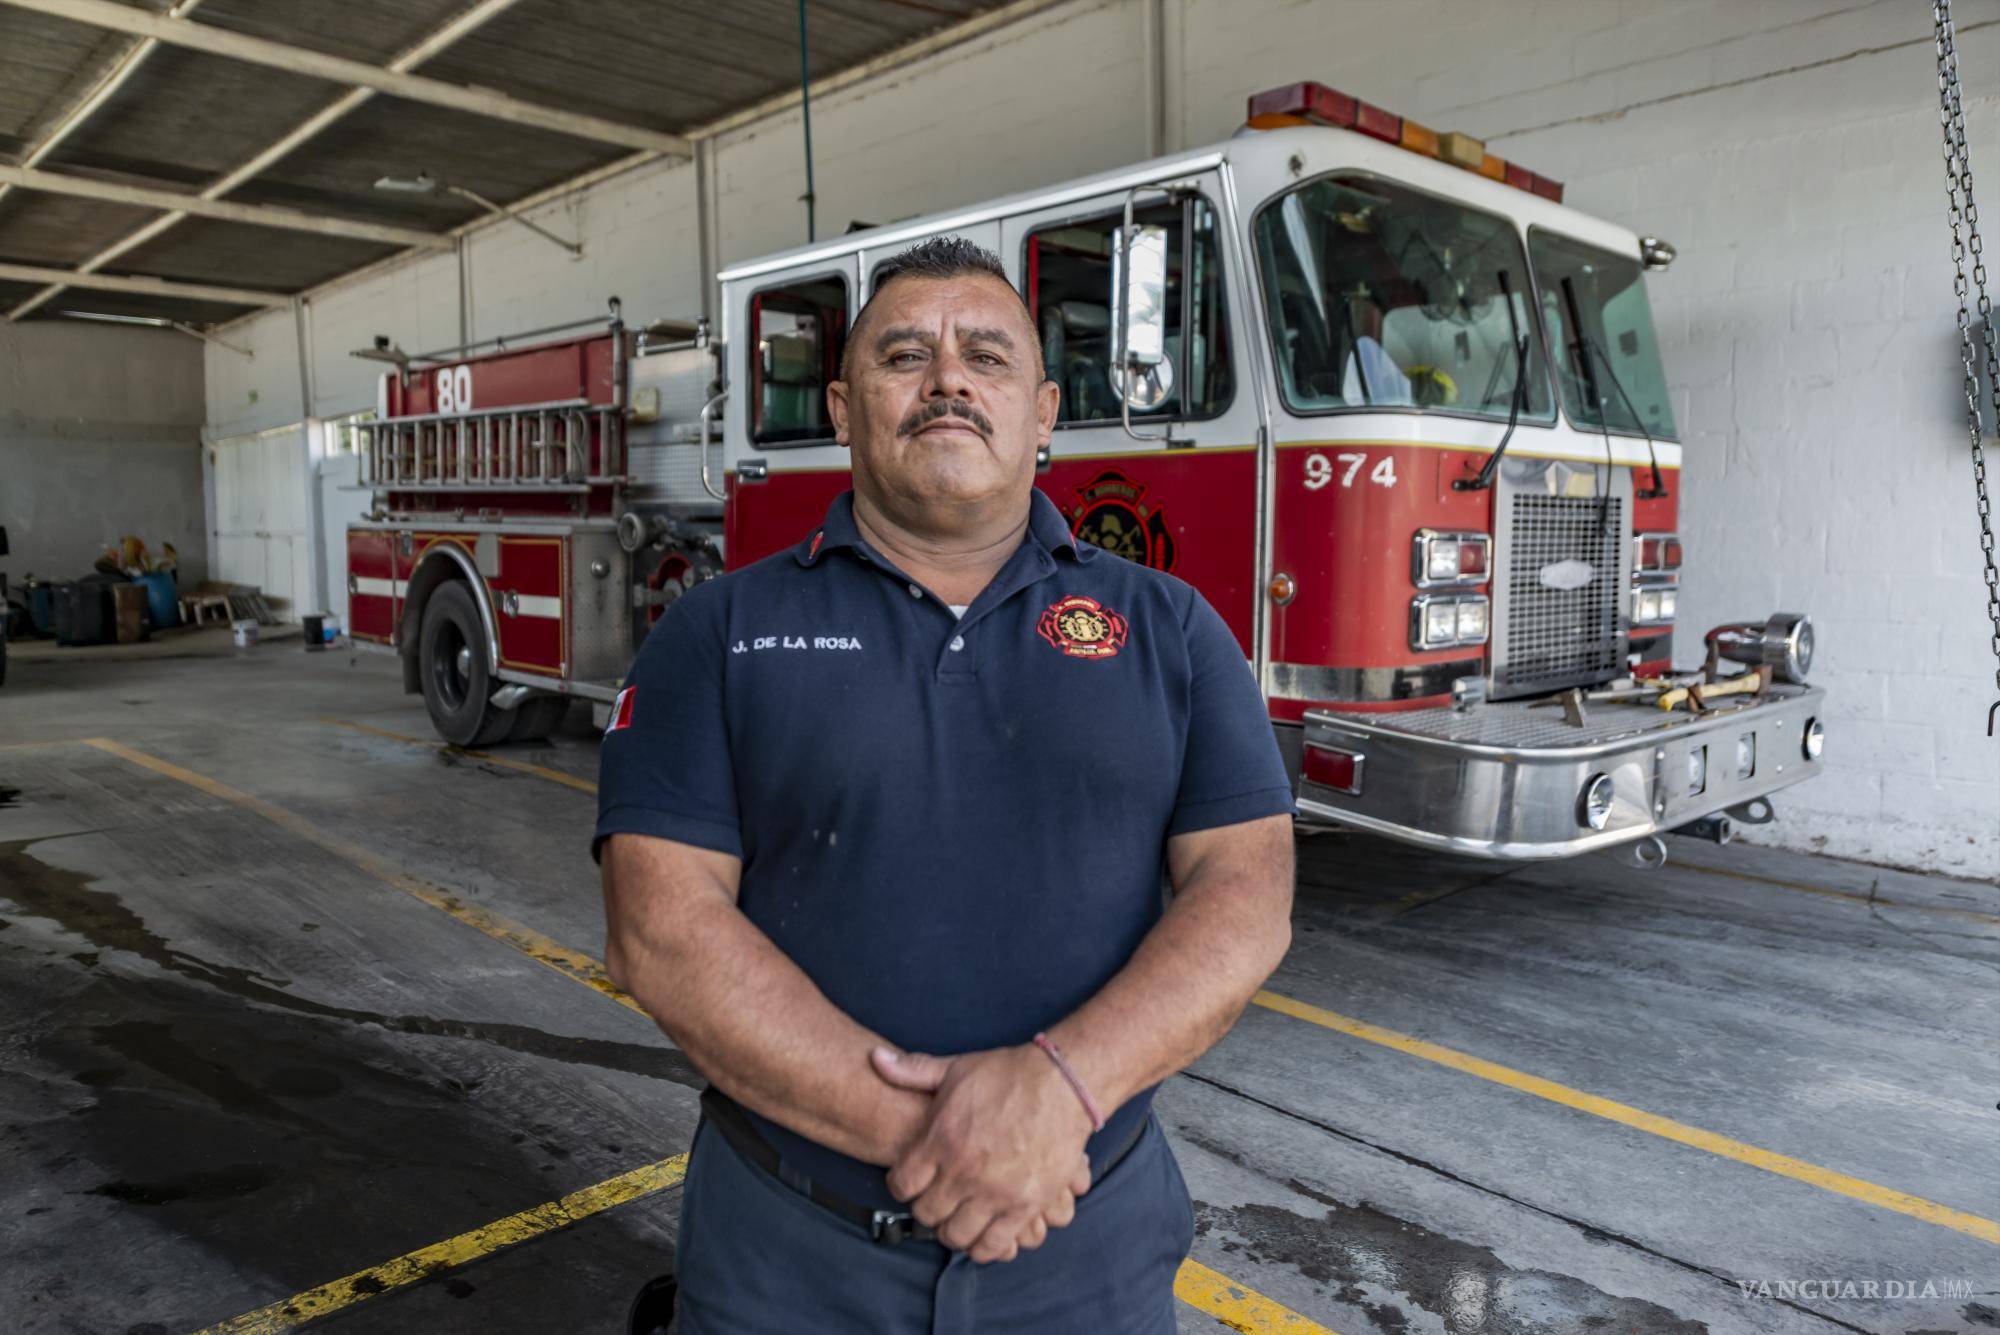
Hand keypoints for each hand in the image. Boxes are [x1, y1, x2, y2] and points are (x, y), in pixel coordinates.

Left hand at [872, 1044, 1094, 1262]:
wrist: (1063, 1084)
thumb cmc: (1008, 1074)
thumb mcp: (956, 1068)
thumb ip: (912, 1070)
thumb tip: (875, 1057)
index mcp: (941, 1140)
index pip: (902, 1186)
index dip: (903, 1185)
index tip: (913, 1182)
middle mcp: (964, 1171)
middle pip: (927, 1214)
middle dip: (927, 1208)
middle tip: (937, 1200)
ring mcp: (995, 1193)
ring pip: (957, 1235)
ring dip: (954, 1230)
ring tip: (960, 1217)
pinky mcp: (1025, 1206)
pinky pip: (994, 1245)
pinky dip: (984, 1246)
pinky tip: (985, 1233)